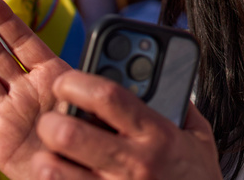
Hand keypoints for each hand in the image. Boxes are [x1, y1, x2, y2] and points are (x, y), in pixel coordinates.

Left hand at [31, 72, 221, 179]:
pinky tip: (60, 174)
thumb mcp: (198, 135)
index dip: (78, 82)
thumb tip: (154, 75)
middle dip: (52, 119)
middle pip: (72, 132)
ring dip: (46, 156)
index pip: (107, 97)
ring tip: (50, 150)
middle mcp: (133, 162)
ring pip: (57, 169)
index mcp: (157, 134)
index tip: (65, 80)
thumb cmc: (198, 179)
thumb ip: (175, 103)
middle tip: (52, 116)